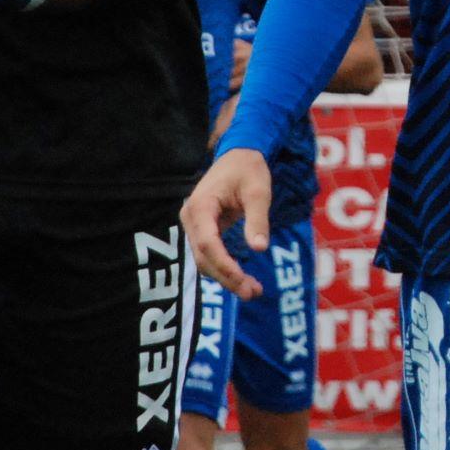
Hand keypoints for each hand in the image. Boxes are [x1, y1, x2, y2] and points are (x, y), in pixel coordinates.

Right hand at [183, 148, 271, 299]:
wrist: (239, 155)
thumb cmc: (249, 170)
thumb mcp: (259, 191)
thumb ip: (258, 218)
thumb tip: (259, 248)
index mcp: (201, 206)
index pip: (208, 243)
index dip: (224, 264)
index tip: (243, 279)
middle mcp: (190, 218)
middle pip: (204, 257)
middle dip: (227, 277)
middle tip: (252, 293)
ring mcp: (193, 226)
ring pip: (205, 260)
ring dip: (226, 278)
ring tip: (253, 291)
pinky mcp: (201, 231)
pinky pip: (209, 255)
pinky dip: (224, 269)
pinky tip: (243, 280)